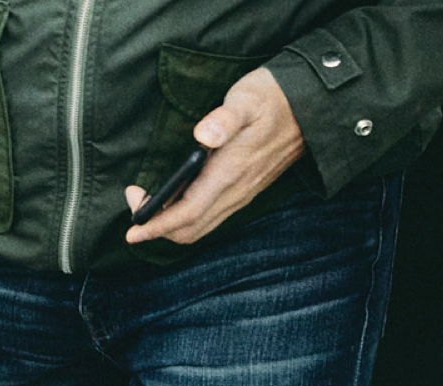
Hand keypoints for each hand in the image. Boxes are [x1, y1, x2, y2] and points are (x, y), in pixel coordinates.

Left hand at [124, 67, 304, 244]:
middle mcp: (234, 193)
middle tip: (134, 203)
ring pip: (198, 228)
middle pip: (188, 230)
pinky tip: (174, 202)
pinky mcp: (243, 193)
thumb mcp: (247, 98)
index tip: (132, 228)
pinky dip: (185, 220)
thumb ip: (224, 118)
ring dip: (169, 226)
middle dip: (156, 227)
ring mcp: (240, 196)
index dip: (156, 225)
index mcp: (229, 174)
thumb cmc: (273, 97)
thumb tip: (203, 134)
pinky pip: (209, 219)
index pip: (186, 214)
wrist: (311, 106)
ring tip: (148, 206)